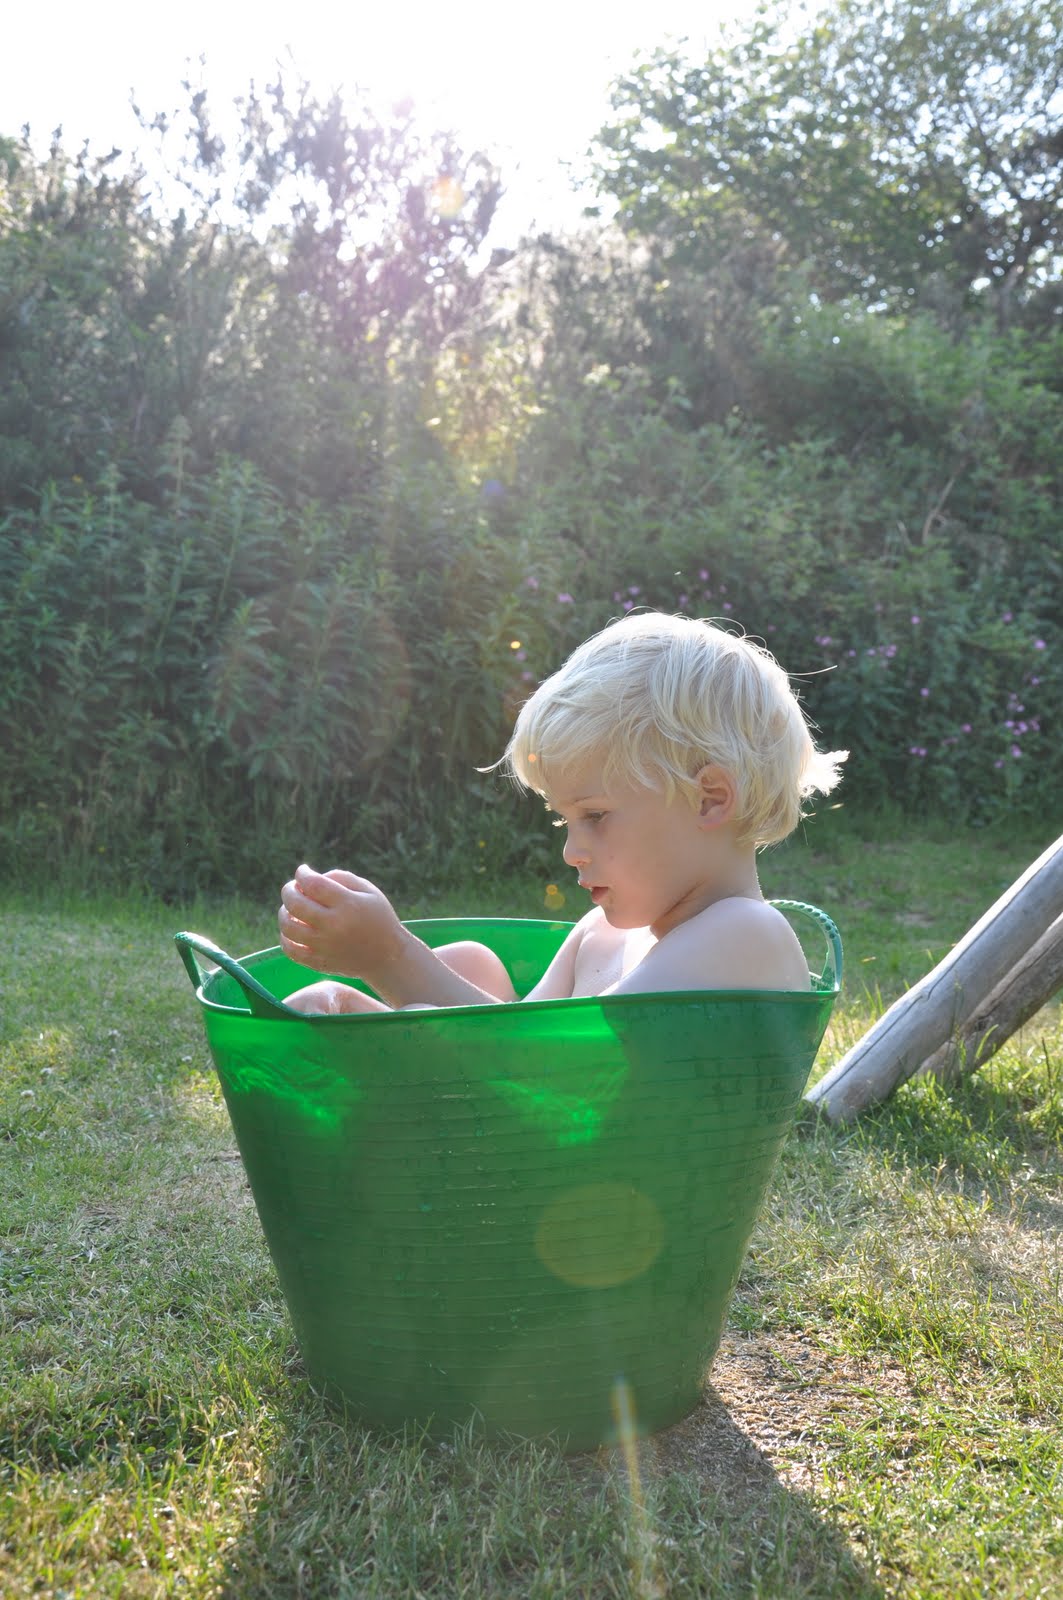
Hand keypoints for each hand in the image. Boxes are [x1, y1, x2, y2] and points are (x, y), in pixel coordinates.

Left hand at [278, 865, 407, 979]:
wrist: (388, 957)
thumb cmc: (378, 918)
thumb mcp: (369, 892)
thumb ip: (341, 877)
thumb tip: (312, 877)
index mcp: (348, 905)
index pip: (314, 884)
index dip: (302, 874)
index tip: (303, 871)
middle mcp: (334, 926)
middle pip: (296, 904)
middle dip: (289, 890)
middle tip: (293, 887)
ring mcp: (325, 946)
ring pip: (288, 927)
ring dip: (284, 913)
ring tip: (291, 909)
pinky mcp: (320, 963)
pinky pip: (291, 951)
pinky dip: (285, 938)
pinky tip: (292, 930)